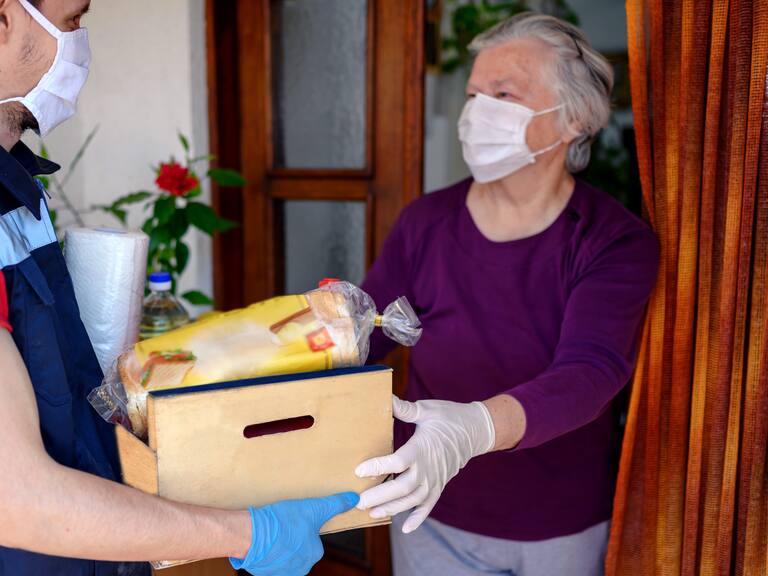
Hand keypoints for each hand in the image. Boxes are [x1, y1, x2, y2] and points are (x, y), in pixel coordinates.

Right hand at [231, 492, 358, 575]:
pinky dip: (266, 550)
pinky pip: (269, 559)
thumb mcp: (314, 508)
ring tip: (272, 529)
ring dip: (279, 543)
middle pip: (299, 547)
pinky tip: (263, 538)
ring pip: (284, 554)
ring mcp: (281, 571)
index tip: (295, 518)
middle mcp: (300, 567)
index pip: (313, 539)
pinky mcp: (264, 572)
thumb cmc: (284, 522)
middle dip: (291, 536)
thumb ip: (335, 504)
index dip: (304, 526)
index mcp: (313, 554)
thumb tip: (354, 499)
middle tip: (283, 523)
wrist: (252, 535)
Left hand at [355, 396, 494, 533]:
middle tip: (358, 501)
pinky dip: (418, 518)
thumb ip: (404, 409)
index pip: (398, 461)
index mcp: (423, 447)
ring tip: (372, 513)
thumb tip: (385, 398)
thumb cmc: (448, 417)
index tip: (359, 470)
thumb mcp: (426, 409)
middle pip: (403, 487)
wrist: (476, 430)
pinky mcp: (440, 485)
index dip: (378, 467)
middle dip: (380, 496)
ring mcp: (436, 479)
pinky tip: (405, 528)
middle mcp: (429, 467)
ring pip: (413, 499)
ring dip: (393, 508)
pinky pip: (429, 505)